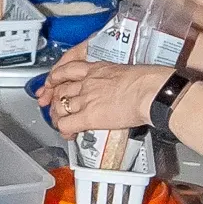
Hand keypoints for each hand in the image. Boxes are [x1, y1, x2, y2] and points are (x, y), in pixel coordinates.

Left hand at [36, 56, 172, 139]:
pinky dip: (64, 131)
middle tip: (55, 108)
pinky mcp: (88, 116)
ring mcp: (85, 99)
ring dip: (57, 117)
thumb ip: (115, 80)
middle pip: (60, 90)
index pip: (66, 70)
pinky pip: (66, 124)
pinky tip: (69, 134)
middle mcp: (86, 82)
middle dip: (54, 100)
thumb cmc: (148, 82)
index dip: (55, 78)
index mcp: (96, 68)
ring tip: (62, 123)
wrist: (150, 91)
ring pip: (59, 107)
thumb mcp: (126, 73)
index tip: (52, 83)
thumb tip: (119, 90)